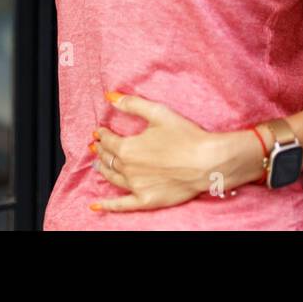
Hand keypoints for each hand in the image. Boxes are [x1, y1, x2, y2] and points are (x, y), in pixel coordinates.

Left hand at [89, 94, 222, 211]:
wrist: (207, 162)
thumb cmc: (186, 136)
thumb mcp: (158, 113)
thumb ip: (132, 104)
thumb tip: (110, 96)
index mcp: (128, 148)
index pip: (108, 140)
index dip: (102, 134)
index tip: (100, 131)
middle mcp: (127, 169)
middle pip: (108, 159)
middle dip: (101, 150)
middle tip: (98, 146)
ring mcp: (136, 187)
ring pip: (112, 178)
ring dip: (103, 169)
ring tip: (99, 164)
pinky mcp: (145, 200)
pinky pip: (121, 205)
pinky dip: (106, 205)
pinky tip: (95, 205)